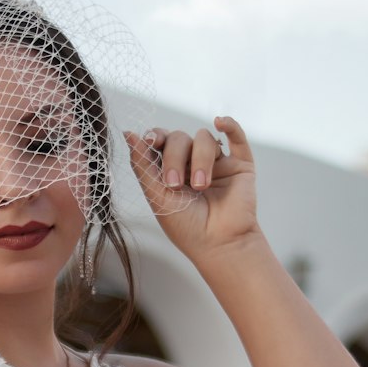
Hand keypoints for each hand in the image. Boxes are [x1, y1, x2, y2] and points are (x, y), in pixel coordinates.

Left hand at [123, 115, 258, 263]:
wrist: (219, 245)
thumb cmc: (187, 228)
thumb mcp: (157, 197)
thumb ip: (142, 165)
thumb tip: (127, 133)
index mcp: (170, 170)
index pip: (160, 142)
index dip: (155, 136)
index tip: (150, 141)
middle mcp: (192, 163)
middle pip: (180, 138)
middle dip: (174, 157)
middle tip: (175, 184)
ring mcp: (217, 162)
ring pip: (204, 138)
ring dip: (200, 158)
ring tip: (201, 186)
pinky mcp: (240, 165)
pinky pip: (237, 137)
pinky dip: (229, 125)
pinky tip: (219, 122)